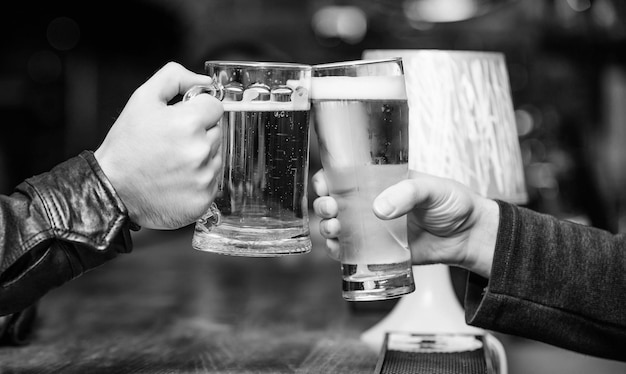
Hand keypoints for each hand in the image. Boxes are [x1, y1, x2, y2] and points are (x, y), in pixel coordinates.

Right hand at [94, 62, 223, 229]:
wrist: (112, 188)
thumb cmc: (126, 146)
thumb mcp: (143, 99)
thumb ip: (175, 78)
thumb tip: (204, 81)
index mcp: (188, 123)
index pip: (215, 107)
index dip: (198, 110)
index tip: (182, 119)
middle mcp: (200, 151)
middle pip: (217, 131)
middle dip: (199, 132)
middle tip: (172, 141)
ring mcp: (203, 177)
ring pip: (216, 156)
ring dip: (200, 156)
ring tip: (172, 161)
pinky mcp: (203, 199)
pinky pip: (212, 180)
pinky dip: (198, 179)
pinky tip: (177, 178)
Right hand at [311, 169, 499, 277]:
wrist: (469, 236)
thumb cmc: (454, 204)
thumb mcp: (433, 189)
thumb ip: (408, 193)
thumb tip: (379, 209)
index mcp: (380, 181)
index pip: (345, 176)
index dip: (328, 179)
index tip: (325, 185)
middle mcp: (371, 203)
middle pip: (334, 202)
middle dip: (323, 205)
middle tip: (330, 209)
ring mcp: (373, 229)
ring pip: (338, 227)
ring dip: (327, 228)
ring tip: (334, 230)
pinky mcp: (379, 252)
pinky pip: (351, 252)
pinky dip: (338, 252)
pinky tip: (337, 249)